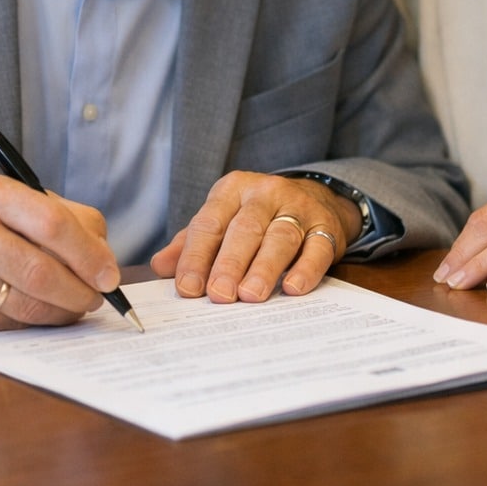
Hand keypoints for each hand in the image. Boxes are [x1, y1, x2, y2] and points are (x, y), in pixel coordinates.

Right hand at [0, 174, 118, 330]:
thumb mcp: (19, 201)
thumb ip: (69, 220)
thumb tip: (105, 262)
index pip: (51, 224)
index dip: (88, 255)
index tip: (110, 275)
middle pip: (39, 272)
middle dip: (79, 292)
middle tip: (98, 297)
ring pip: (25, 305)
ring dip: (61, 311)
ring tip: (75, 305)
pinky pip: (6, 324)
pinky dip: (34, 323)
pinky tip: (42, 312)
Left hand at [149, 171, 359, 302]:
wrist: (313, 198)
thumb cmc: (255, 218)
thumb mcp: (221, 220)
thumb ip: (190, 243)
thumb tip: (160, 267)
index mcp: (232, 190)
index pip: (209, 222)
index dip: (196, 256)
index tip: (187, 288)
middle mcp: (266, 193)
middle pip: (245, 229)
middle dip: (229, 263)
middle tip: (219, 295)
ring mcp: (299, 208)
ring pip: (281, 237)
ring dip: (264, 268)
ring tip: (251, 295)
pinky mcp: (326, 226)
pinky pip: (317, 248)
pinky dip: (306, 269)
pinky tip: (294, 288)